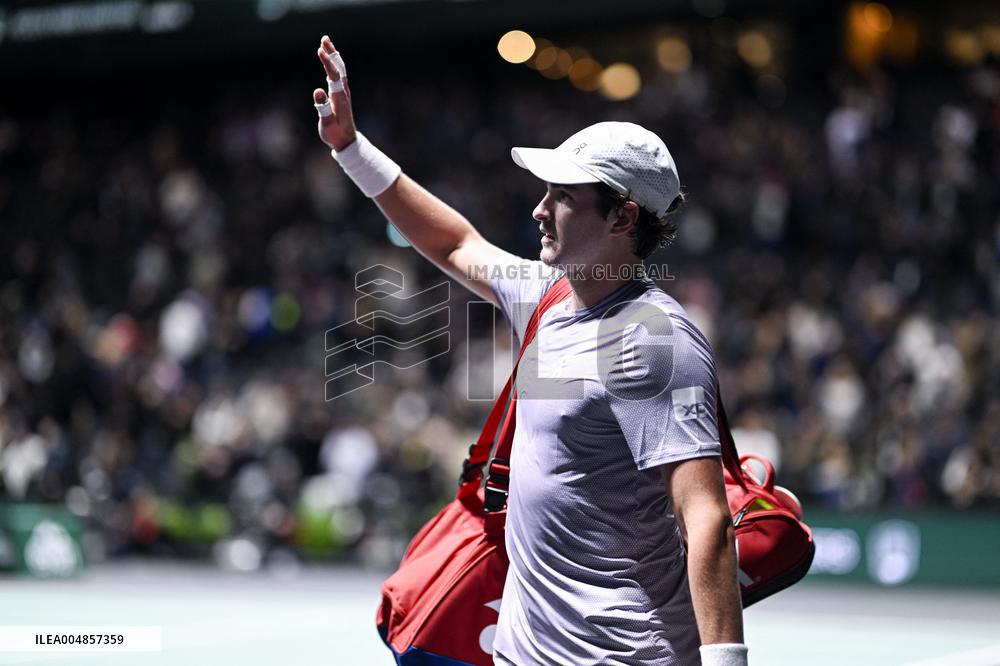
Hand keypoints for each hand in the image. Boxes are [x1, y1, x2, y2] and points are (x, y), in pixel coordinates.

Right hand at [314, 35, 356, 150]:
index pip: (334, 76)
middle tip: (324, 39)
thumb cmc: (336, 135)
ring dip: (333, 56)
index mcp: (340, 99)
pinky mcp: (341, 95)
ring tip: (325, 43)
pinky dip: (334, 64)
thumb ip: (323, 109)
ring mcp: (343, 93)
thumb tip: (318, 91)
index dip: (327, 63)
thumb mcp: (327, 125)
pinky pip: (338, 75)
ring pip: (340, 70)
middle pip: (339, 68)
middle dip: (331, 53)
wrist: (347, 141)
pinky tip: (330, 59)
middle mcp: (344, 93)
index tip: (319, 50)